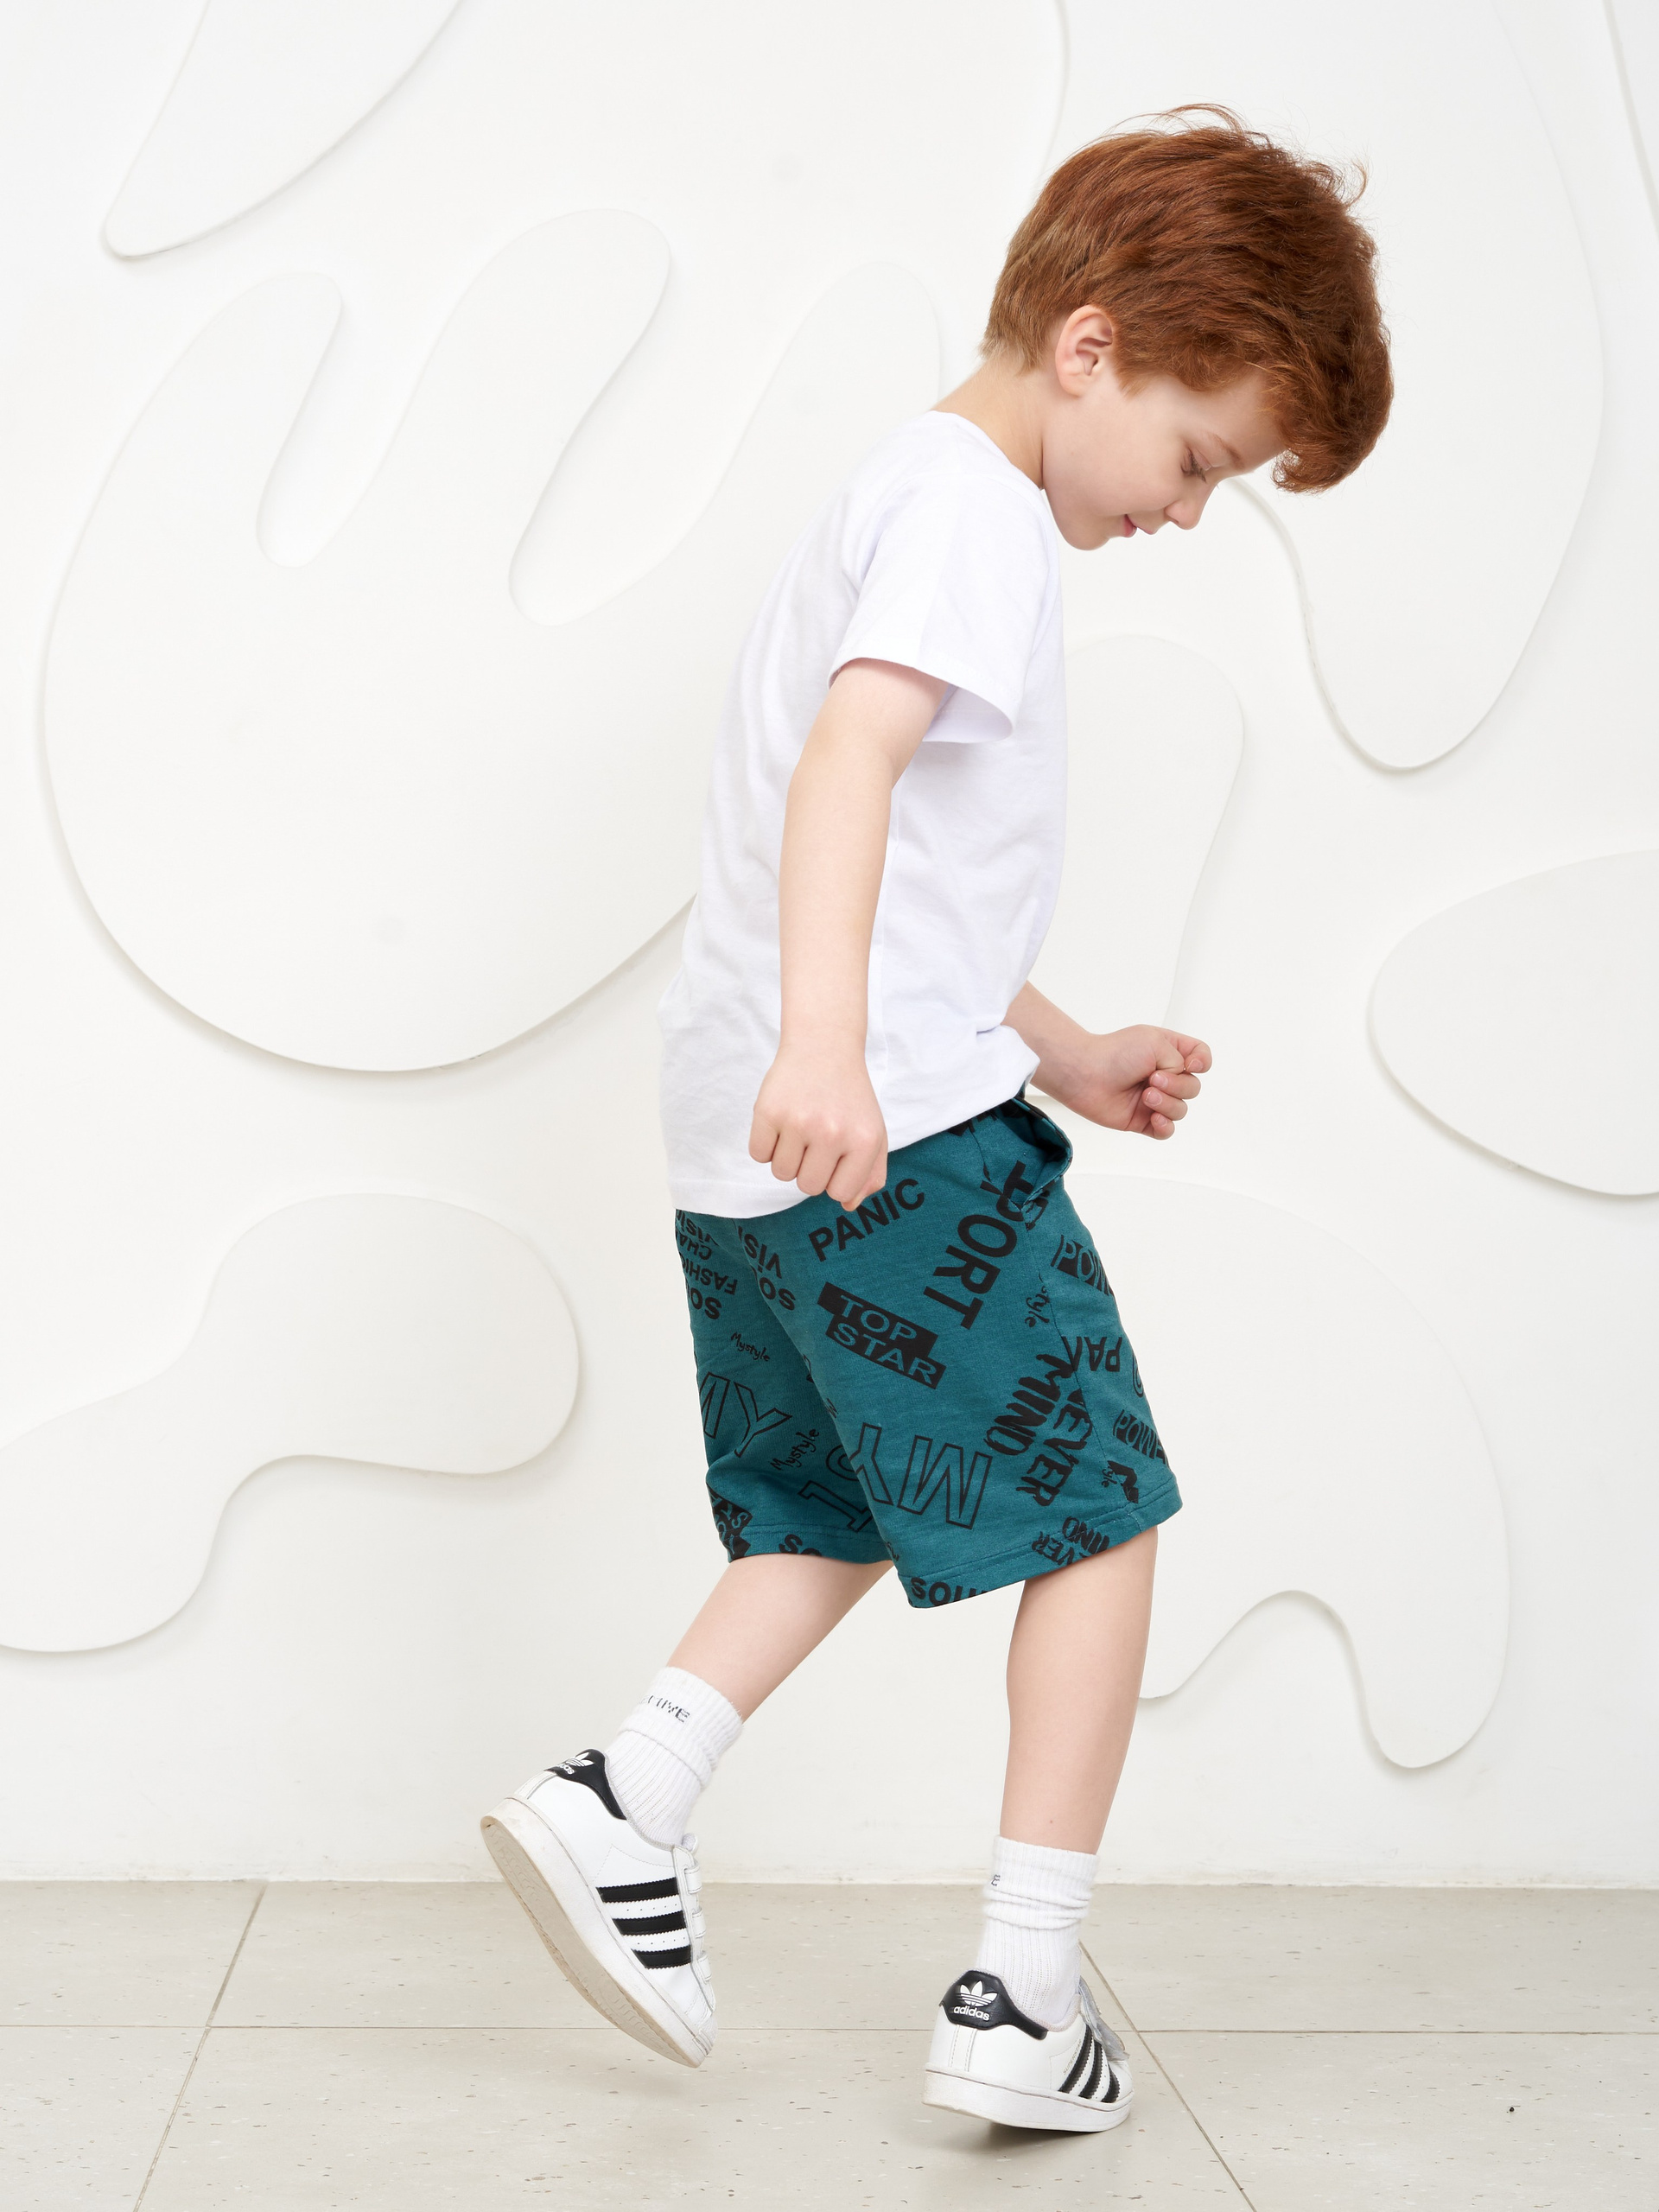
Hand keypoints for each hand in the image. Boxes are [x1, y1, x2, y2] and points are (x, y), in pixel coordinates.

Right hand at [749, 1044, 888, 1207]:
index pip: (838, 1194)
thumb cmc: (850, 1097)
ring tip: (799, 1128)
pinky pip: (758, 1155)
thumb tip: (849, 1207)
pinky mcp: (768, 1111)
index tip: (835, 1154)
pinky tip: (780, 1122)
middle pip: (807, 1187)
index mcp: (864, 1141)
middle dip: (808, 1169)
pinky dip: (765, 1145)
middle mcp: (833, 1133)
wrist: (824, 1047)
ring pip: (781, 1173)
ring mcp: (799, 1122)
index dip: (833, 1178)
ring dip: (786, 1157)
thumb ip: (870, 1174)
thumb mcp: (873, 1132)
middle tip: (815, 1138)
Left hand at [1039, 1024, 1211, 1137]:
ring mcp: (1154, 1099)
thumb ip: (1180, 1060)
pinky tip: (1154, 1117)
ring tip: (1146, 1096)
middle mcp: (1164, 1075)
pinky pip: (1166, 1131)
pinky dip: (1164, 1126)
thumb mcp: (1156, 1042)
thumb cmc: (1115, 1053)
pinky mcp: (1142, 1120)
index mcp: (1169, 1051)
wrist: (1086, 1074)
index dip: (1202, 1062)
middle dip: (1177, 1085)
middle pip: (1193, 1087)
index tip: (1191, 1064)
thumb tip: (1177, 1081)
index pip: (1200, 1057)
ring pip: (1181, 1110)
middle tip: (1152, 1079)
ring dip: (1167, 1103)